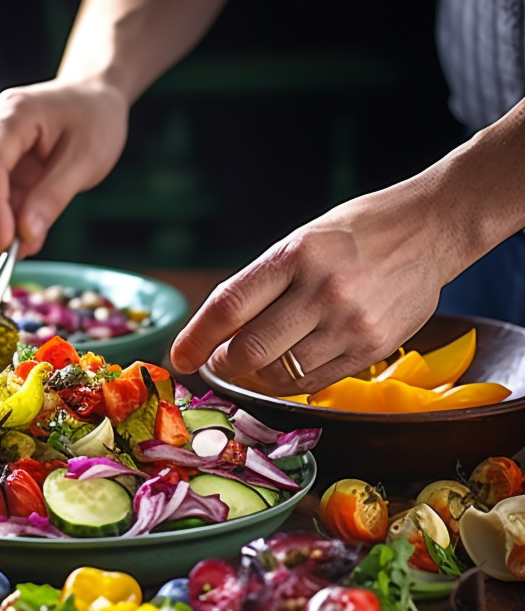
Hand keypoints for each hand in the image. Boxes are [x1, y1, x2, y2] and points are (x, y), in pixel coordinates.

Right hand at [0, 77, 128, 255]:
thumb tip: (25, 236)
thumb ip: (53, 197)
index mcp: (13, 114)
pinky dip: (9, 215)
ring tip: (33, 239)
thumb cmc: (94, 120)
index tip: (5, 245)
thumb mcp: (86, 160)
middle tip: (23, 250)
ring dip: (3, 220)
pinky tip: (30, 229)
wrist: (94, 98)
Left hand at [169, 180, 453, 393]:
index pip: (228, 307)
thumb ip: (261, 285)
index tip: (179, 357)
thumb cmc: (354, 233)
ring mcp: (350, 323)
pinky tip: (288, 365)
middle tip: (219, 361)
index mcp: (295, 255)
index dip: (195, 338)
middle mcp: (322, 290)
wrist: (431, 228)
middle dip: (223, 364)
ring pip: (280, 375)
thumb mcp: (300, 242)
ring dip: (256, 377)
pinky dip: (291, 381)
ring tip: (255, 363)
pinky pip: (314, 381)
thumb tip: (216, 332)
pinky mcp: (374, 348)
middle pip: (249, 351)